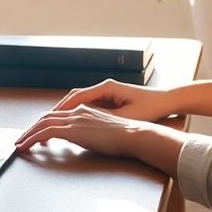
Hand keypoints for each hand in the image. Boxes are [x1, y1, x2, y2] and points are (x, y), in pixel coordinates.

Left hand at [15, 104, 187, 174]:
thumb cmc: (127, 138)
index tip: (37, 134)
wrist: (135, 135)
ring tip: (19, 145)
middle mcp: (78, 112)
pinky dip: (32, 139)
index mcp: (86, 111)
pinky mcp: (72, 130)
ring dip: (28, 134)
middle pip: (47, 117)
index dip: (45, 123)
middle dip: (32, 128)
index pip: (59, 115)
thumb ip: (94, 134)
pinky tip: (26, 147)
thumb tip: (88, 141)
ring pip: (42, 123)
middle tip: (22, 139)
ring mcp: (74, 119)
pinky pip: (45, 132)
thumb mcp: (106, 133)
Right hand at [50, 79, 174, 121]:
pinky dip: (77, 113)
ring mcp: (107, 92)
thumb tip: (85, 123)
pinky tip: (72, 123)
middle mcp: (104, 87)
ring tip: (52, 124)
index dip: (61, 109)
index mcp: (107, 88)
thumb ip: (105, 118)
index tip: (48, 119)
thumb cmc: (150, 108)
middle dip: (58, 110)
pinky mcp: (111, 99)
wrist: (168, 101)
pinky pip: (88, 105)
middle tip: (43, 123)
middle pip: (74, 97)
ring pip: (80, 100)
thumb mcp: (127, 117)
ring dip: (66, 111)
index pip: (76, 97)